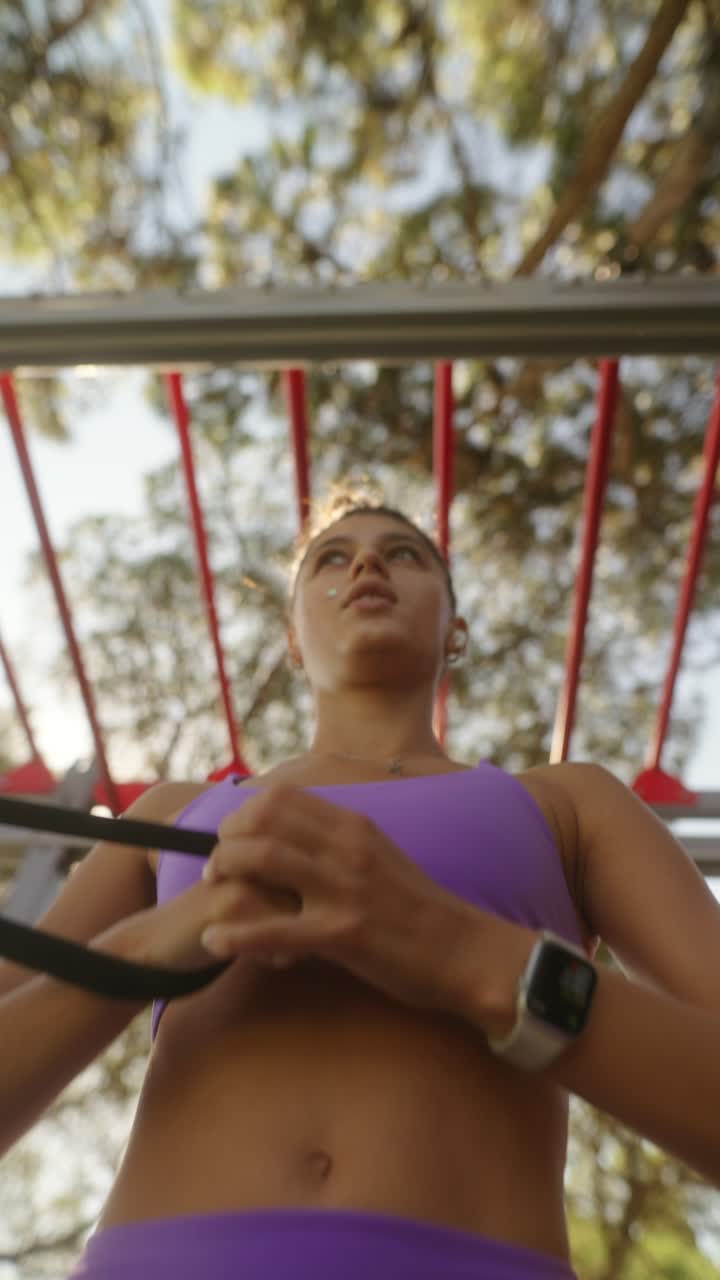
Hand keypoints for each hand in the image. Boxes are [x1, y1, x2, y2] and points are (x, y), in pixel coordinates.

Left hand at [200, 783, 473, 1013]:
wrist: (466, 951)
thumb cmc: (421, 910)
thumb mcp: (384, 857)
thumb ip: (342, 843)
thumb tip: (300, 837)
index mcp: (356, 826)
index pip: (284, 797)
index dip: (245, 811)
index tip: (232, 834)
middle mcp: (348, 848)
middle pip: (263, 820)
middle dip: (227, 840)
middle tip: (215, 865)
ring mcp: (345, 889)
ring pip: (262, 861)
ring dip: (225, 873)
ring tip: (212, 894)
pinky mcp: (343, 933)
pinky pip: (272, 929)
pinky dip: (234, 934)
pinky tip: (215, 942)